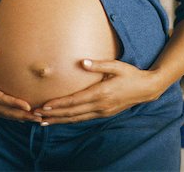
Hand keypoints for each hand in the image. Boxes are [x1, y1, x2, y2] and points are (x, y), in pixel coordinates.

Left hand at [33, 59, 164, 124]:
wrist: (146, 89)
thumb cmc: (131, 74)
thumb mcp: (116, 66)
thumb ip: (99, 64)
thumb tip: (82, 62)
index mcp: (101, 93)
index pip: (75, 101)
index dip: (59, 104)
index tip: (45, 106)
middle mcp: (100, 105)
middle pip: (72, 112)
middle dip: (54, 114)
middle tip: (36, 115)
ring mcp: (102, 111)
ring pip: (77, 118)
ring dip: (60, 120)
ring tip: (44, 121)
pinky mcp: (104, 113)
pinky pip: (83, 118)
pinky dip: (71, 120)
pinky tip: (63, 119)